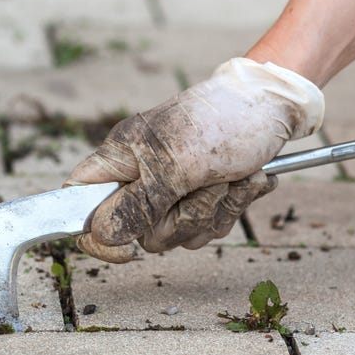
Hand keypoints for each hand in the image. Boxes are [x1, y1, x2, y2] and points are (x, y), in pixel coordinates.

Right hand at [65, 58, 323, 262]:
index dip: (92, 231)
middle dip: (179, 218)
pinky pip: (206, 227)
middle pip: (136, 230)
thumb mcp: (176, 166)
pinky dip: (231, 207)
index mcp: (120, 158)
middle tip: (202, 183)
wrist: (276, 106)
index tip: (126, 249)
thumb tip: (101, 234)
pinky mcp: (201, 197)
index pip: (78, 200)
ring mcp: (171, 190)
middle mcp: (140, 176)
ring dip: (212, 210)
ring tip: (228, 175)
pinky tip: (243, 179)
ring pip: (176, 234)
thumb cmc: (222, 121)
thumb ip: (136, 204)